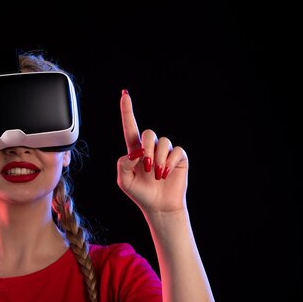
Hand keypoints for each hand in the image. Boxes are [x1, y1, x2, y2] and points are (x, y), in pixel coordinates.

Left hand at [117, 90, 188, 213]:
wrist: (158, 206)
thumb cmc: (140, 194)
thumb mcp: (124, 181)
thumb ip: (123, 164)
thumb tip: (136, 152)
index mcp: (135, 151)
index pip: (130, 127)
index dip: (127, 111)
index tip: (124, 94)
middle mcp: (150, 147)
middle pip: (148, 133)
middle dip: (146, 148)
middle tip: (146, 166)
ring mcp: (166, 151)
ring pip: (163, 142)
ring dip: (158, 159)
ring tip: (157, 174)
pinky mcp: (179, 157)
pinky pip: (176, 151)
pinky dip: (169, 163)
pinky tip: (166, 174)